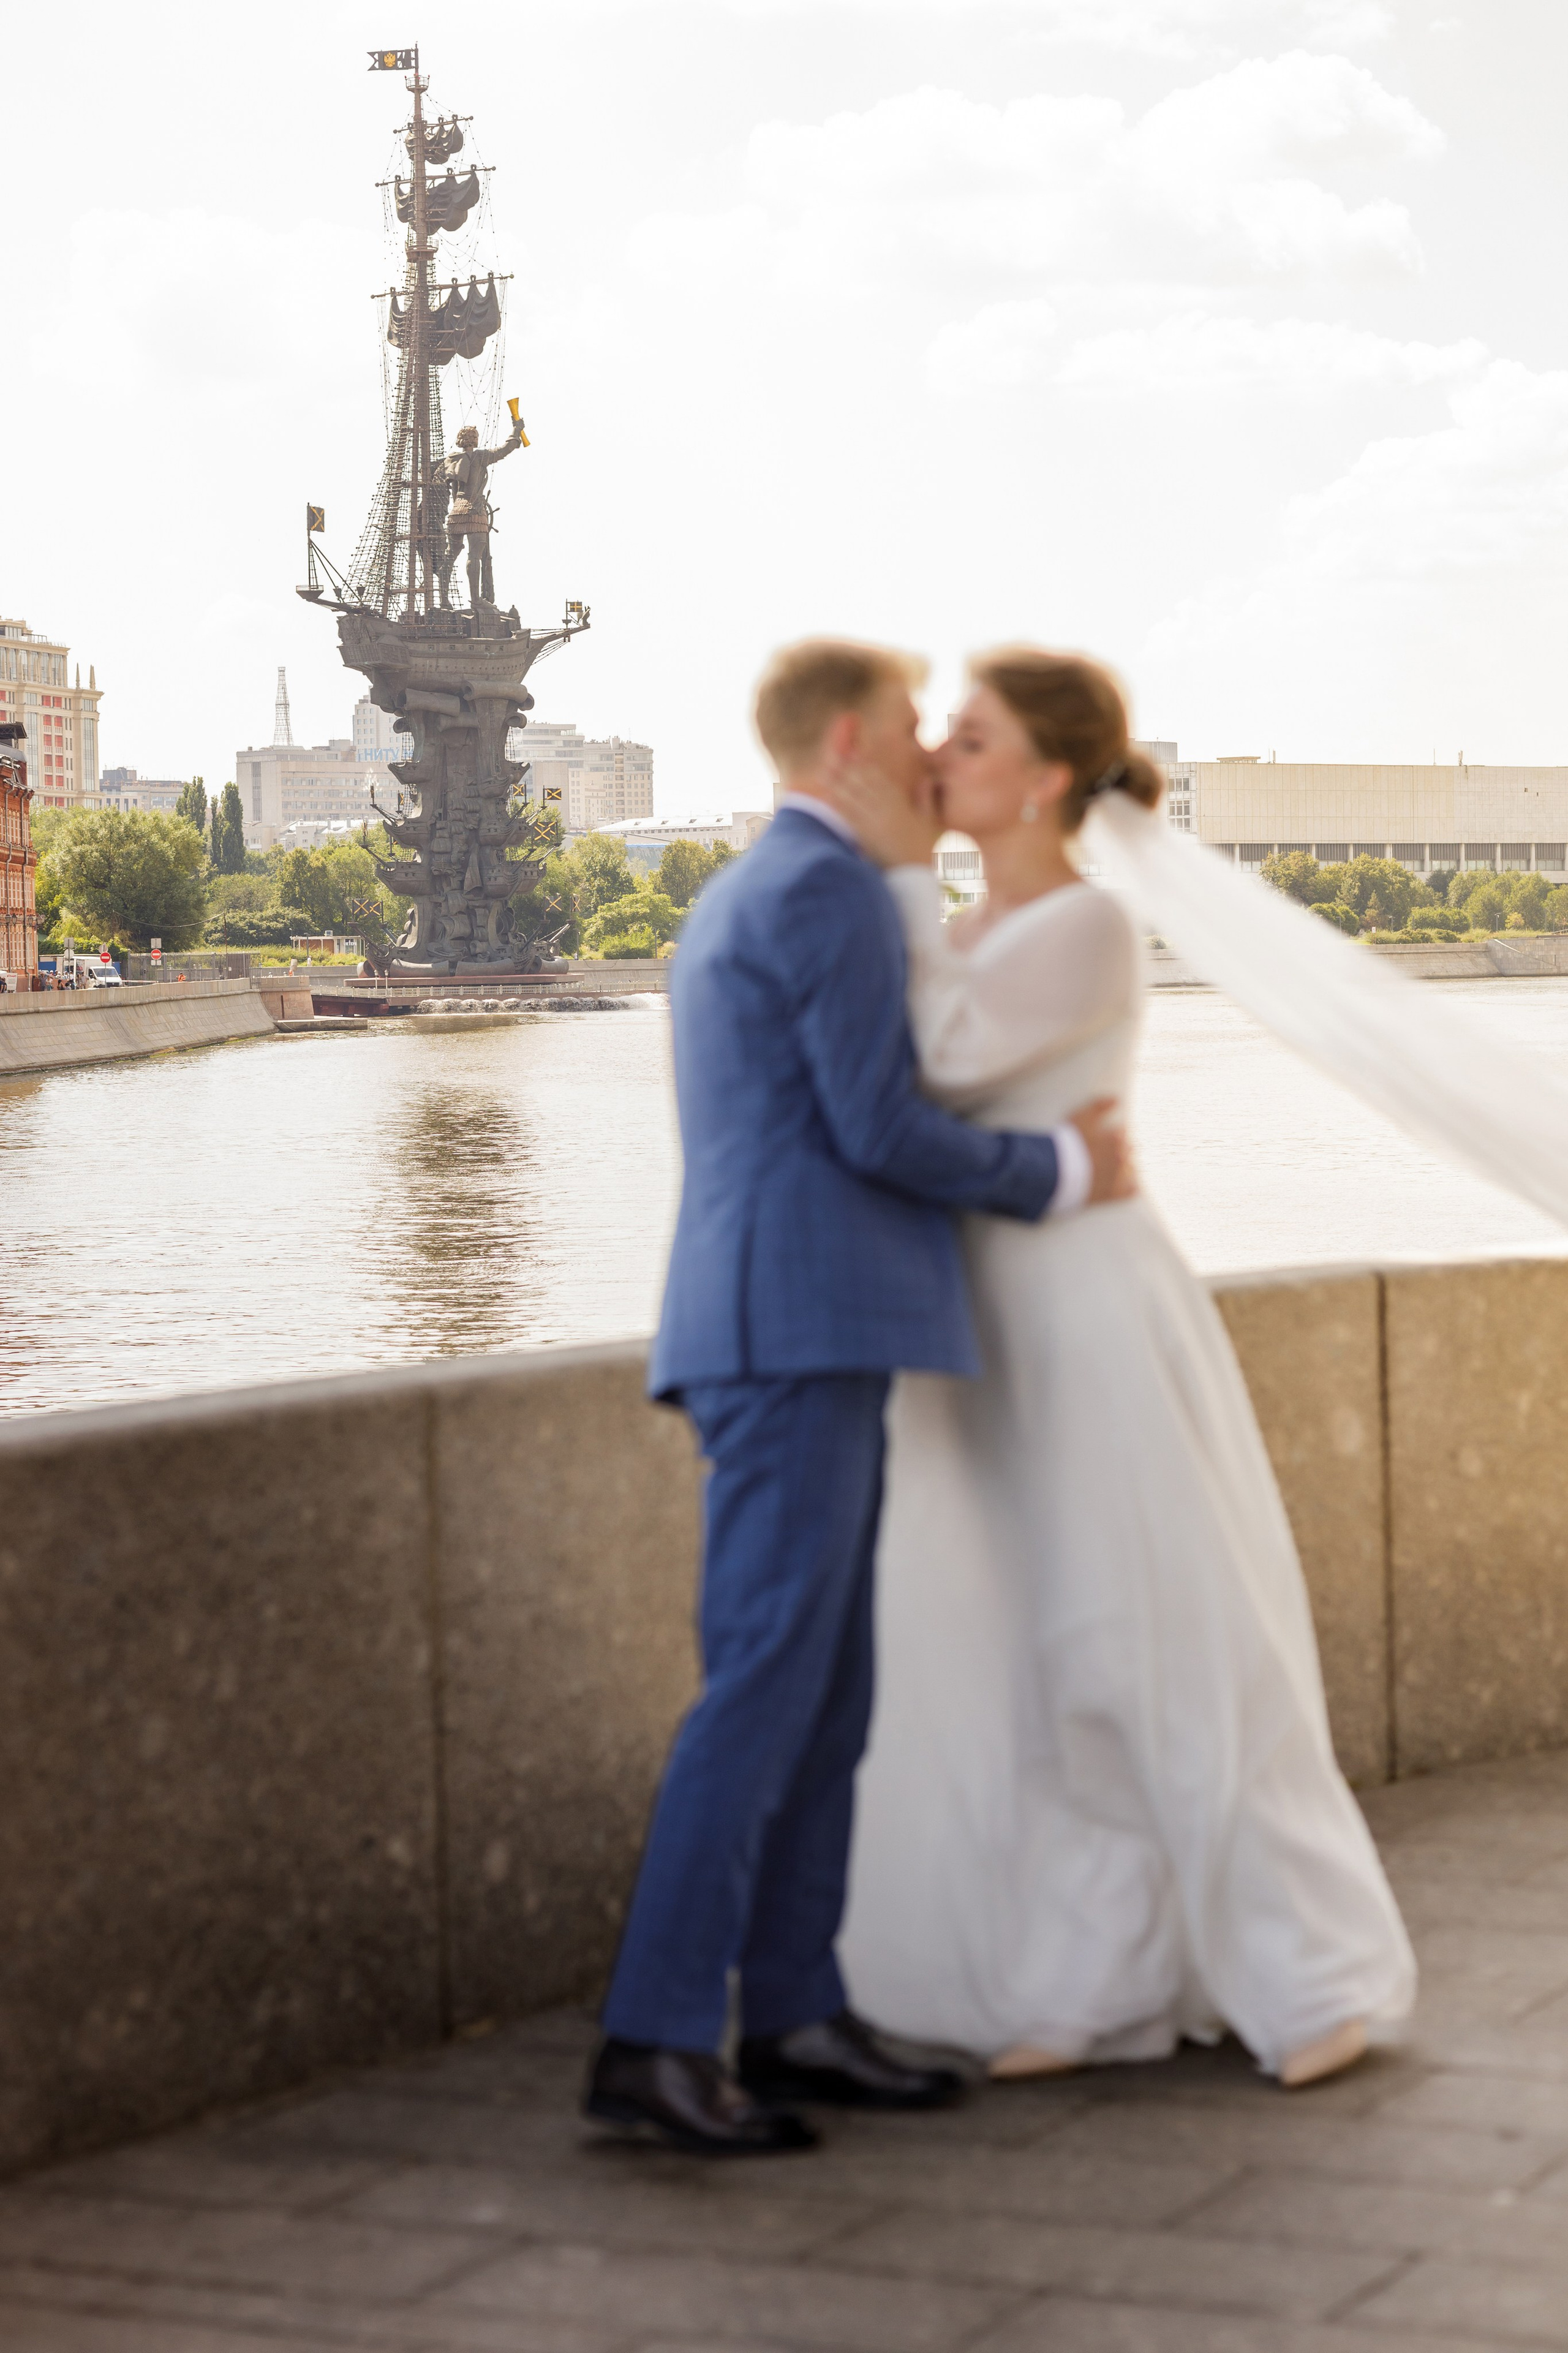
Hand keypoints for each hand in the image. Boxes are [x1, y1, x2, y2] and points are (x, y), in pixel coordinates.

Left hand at [827, 758, 943, 870]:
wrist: (916, 874)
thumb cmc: (923, 851)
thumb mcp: (928, 822)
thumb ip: (925, 799)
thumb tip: (926, 780)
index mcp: (902, 805)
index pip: (880, 780)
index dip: (865, 766)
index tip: (852, 755)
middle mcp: (888, 810)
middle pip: (864, 784)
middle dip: (847, 770)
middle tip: (831, 757)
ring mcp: (877, 822)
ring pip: (854, 798)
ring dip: (838, 785)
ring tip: (824, 773)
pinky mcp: (867, 837)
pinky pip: (850, 817)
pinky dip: (839, 806)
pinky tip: (828, 798)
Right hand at [1069, 1097, 1136, 1204]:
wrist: (1055, 1173)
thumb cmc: (1066, 1143)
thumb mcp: (1081, 1117)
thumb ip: (1099, 1105)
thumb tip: (1118, 1098)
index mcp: (1116, 1137)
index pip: (1122, 1132)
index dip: (1113, 1133)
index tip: (1103, 1137)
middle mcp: (1121, 1156)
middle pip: (1129, 1149)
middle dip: (1121, 1149)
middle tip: (1104, 1153)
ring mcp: (1118, 1175)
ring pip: (1131, 1168)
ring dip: (1126, 1166)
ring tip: (1111, 1167)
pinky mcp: (1112, 1193)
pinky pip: (1131, 1190)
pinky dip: (1131, 1186)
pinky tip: (1127, 1184)